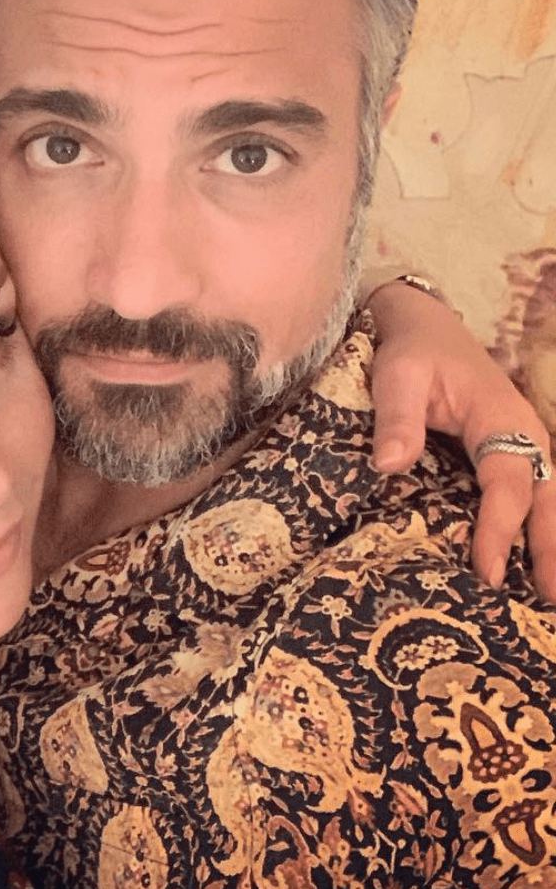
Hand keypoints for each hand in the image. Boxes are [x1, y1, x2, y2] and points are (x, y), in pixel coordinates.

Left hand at [366, 279, 554, 597]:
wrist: (423, 326)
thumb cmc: (411, 352)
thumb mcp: (397, 376)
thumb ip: (396, 419)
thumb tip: (390, 466)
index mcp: (502, 419)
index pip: (507, 484)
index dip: (499, 530)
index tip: (486, 571)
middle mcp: (525, 435)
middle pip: (546, 501)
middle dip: (549, 552)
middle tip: (547, 603)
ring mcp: (523, 444)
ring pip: (547, 502)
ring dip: (550, 546)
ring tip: (548, 597)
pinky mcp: (510, 452)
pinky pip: (531, 495)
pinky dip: (536, 528)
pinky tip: (528, 564)